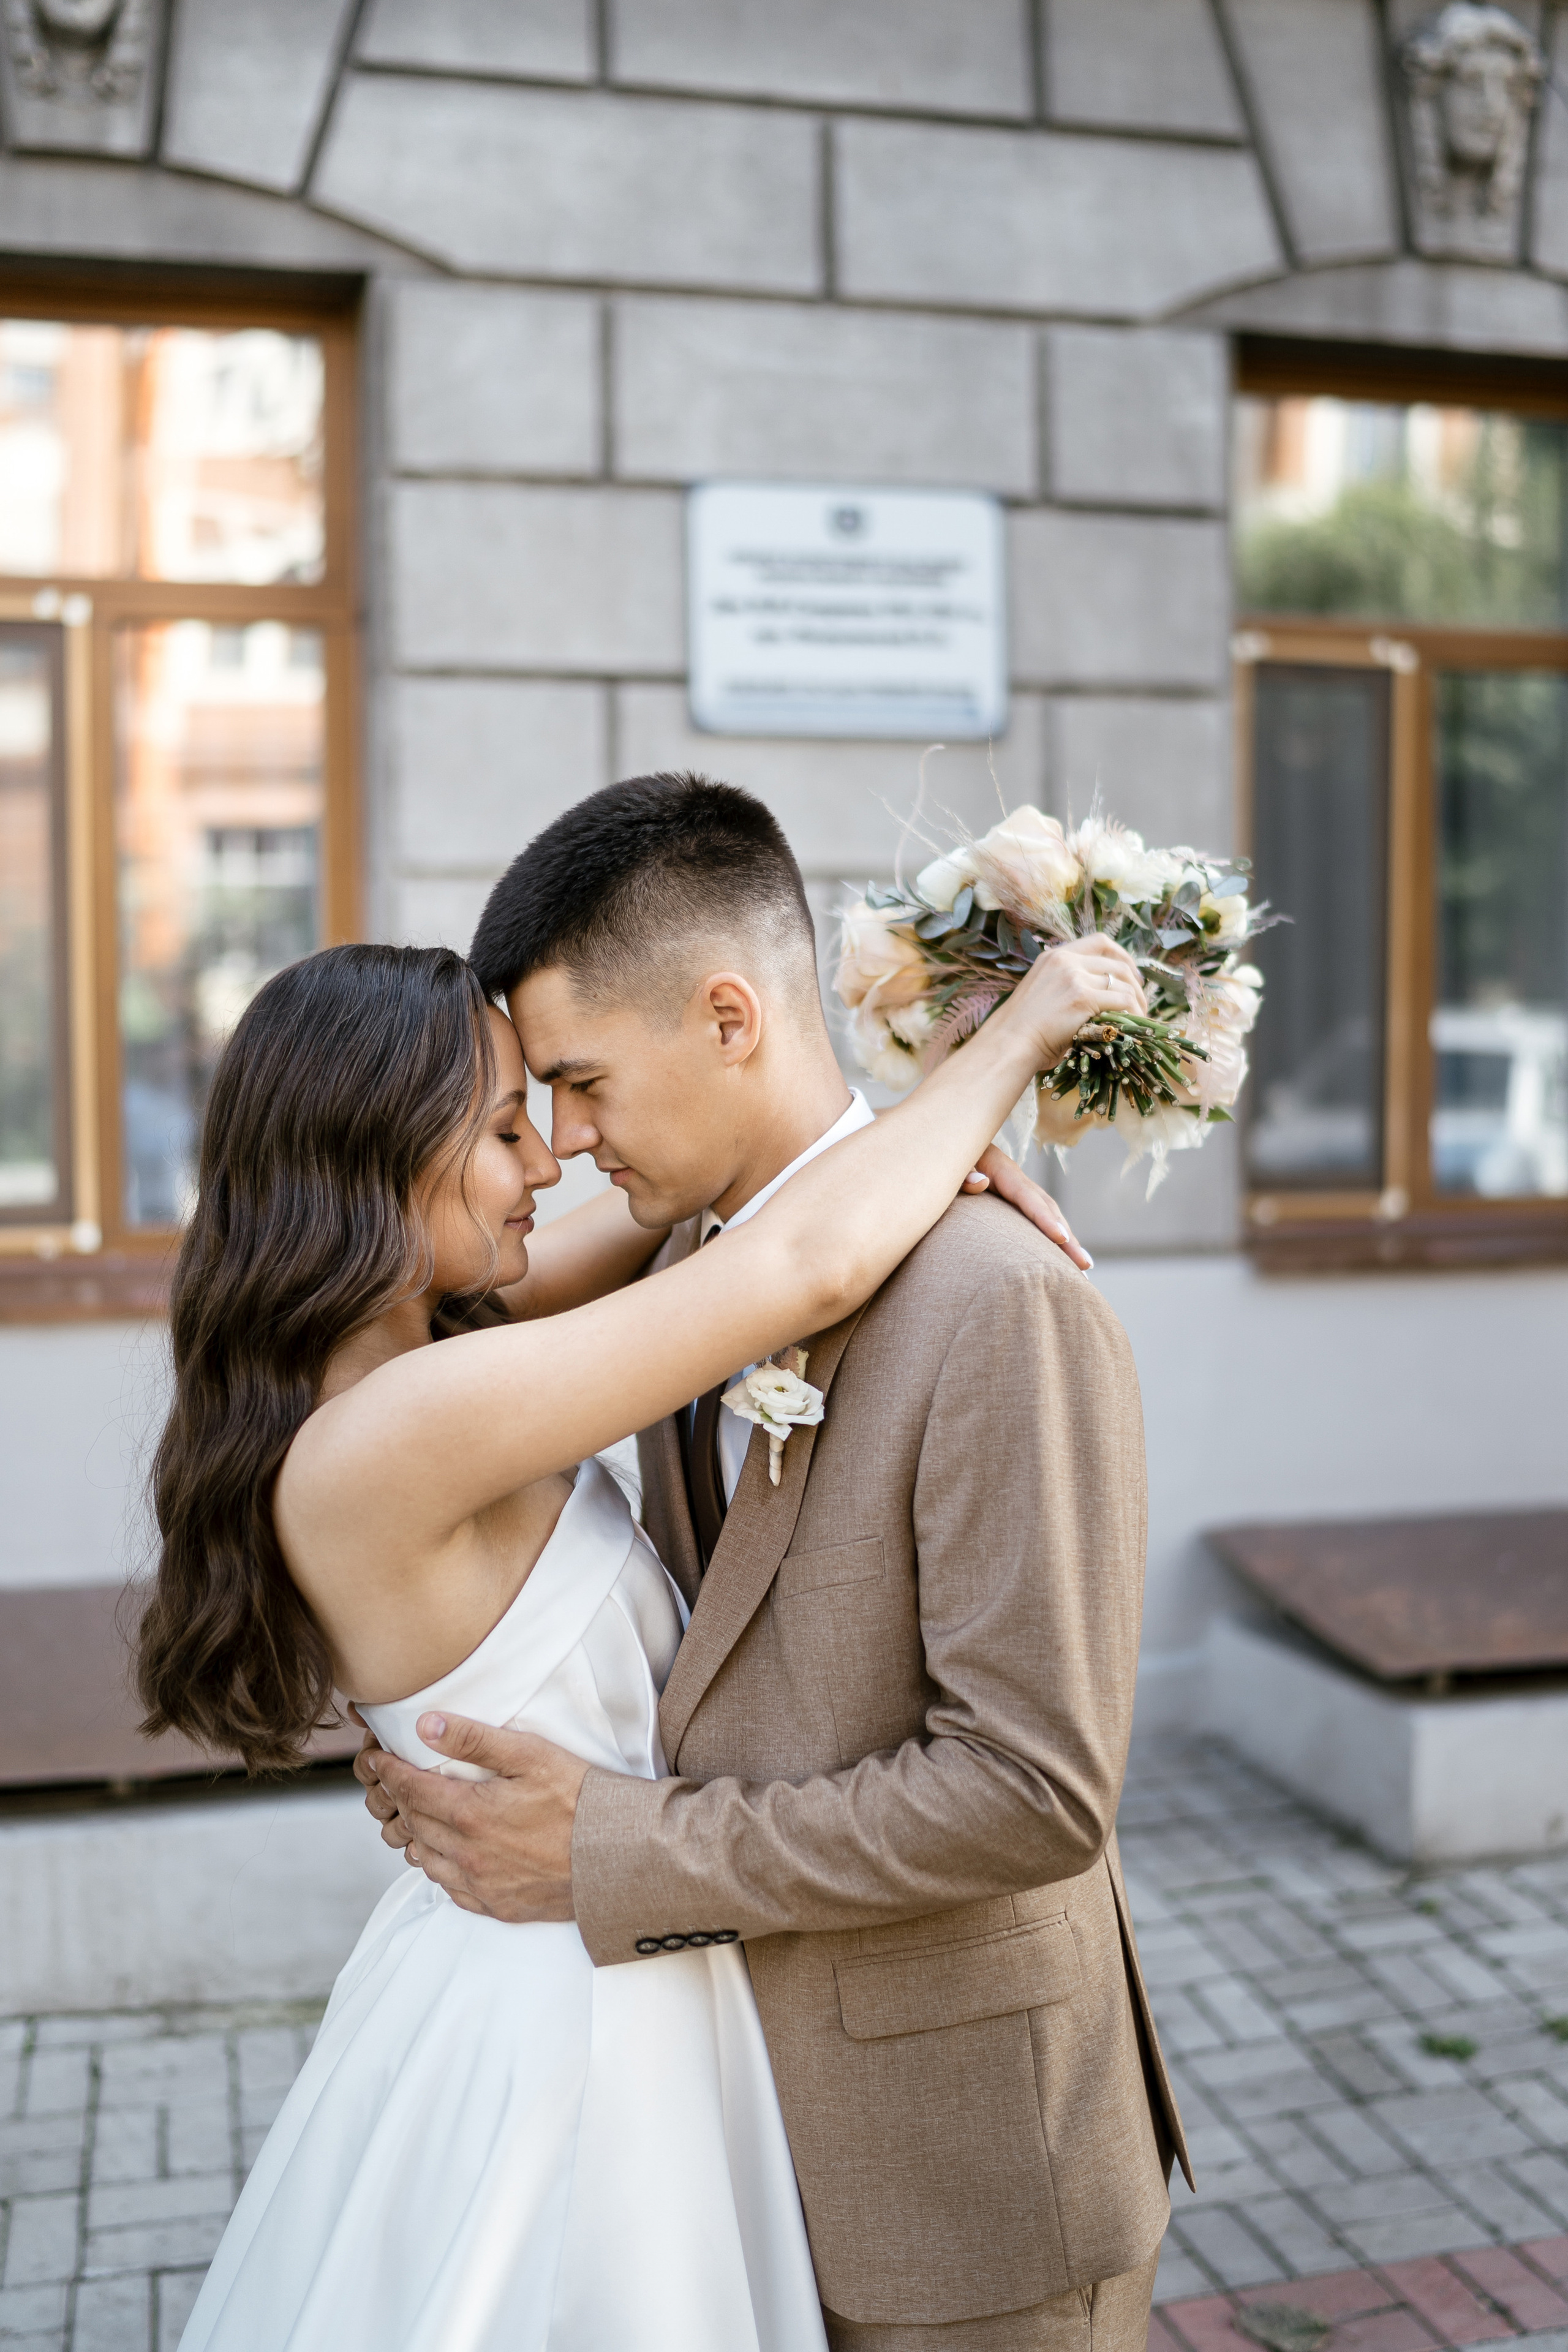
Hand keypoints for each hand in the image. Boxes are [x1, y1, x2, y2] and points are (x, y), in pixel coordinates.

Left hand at [362, 1711, 589, 1921]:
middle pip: (415, 1824)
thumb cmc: (580, 1798)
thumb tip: (425, 1725)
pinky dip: (441, 1868)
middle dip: (399, 1799)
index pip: (411, 1790)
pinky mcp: (499, 1907)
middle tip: (392, 1780)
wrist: (619, 1858)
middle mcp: (467, 1856)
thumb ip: (474, 1741)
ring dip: (417, 1835)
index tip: (374, 1757)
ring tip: (417, 1815)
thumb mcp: (530, 1756)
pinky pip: (452, 1890)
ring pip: (428, 1861)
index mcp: (470, 1815)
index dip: (389, 1771)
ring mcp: (482, 1886)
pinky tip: (448, 1856)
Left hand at [961, 1144, 1091, 1269]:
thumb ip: (962, 1173)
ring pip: (1050, 1214)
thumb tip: (981, 1181)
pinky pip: (1040, 1216)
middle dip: (1068, 1237)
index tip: (1061, 1238)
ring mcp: (1020, 1188)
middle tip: (1084, 1266)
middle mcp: (1018, 1180)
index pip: (1027, 1198)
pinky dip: (1054, 1235)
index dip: (1044, 1218)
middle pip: (1048, 1209)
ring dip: (1068, 1239)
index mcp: (1003, 1171)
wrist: (955, 1143)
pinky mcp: (1017, 1198)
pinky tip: (1062, 1256)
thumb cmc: (950, 1157)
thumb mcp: (951, 1163)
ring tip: (1083, 1269)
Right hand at [1003, 933, 1146, 1068]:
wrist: (1009, 1043)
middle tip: (1140, 1002)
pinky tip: (1133, 1027)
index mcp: (1054, 956)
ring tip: (1139, 1019)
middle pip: (1117, 963)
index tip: (1131, 974)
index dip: (1122, 955)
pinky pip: (1122, 1001)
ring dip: (1137, 1002)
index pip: (1099, 942)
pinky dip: (1133, 1014)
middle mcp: (1065, 961)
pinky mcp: (1083, 997)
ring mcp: (1074, 977)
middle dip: (1135, 982)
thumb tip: (1097, 994)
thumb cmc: (1021, 1029)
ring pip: (1123, 983)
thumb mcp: (1042, 992)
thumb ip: (1065, 984)